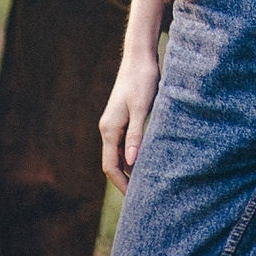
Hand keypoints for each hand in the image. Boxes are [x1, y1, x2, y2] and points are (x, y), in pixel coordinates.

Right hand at [99, 54, 160, 192]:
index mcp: (109, 129)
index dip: (121, 183)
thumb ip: (136, 134)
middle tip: (142, 196)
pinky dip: (133, 155)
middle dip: (125, 180)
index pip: (111, 166)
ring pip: (120, 153)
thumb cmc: (142, 80)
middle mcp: (108, 128)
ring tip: (146, 182)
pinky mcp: (124, 117)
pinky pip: (125, 143)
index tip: (135, 198)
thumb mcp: (141, 108)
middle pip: (113, 162)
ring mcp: (115, 123)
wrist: (140, 57)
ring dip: (130, 168)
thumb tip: (132, 162)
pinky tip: (146, 160)